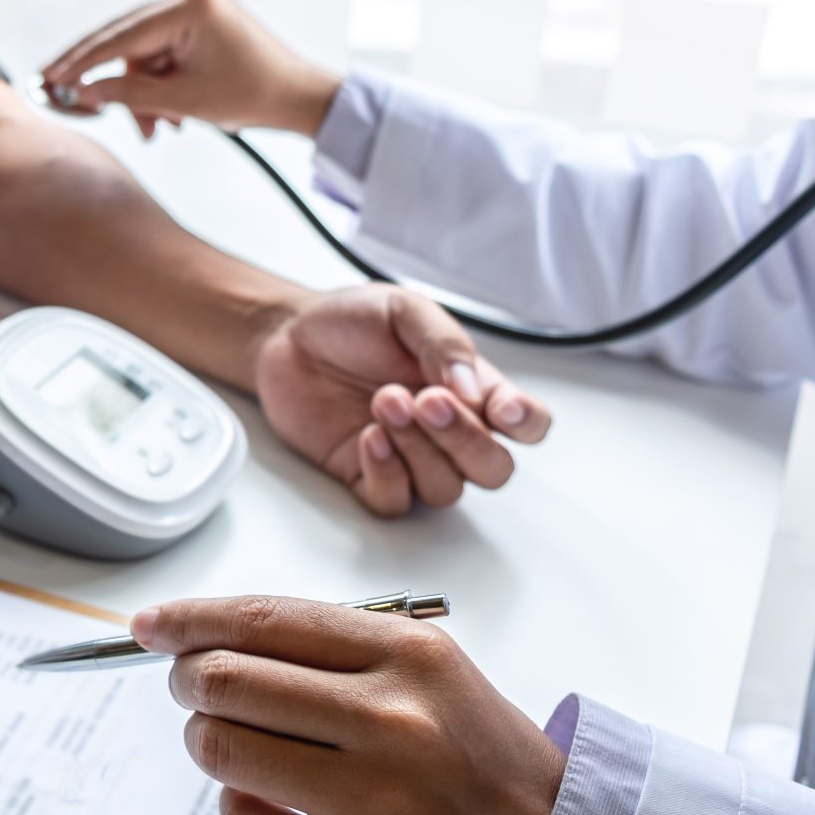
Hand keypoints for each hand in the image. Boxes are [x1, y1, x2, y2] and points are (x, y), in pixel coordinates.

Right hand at [40, 0, 337, 138]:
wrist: (298, 98)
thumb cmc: (252, 96)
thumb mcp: (183, 100)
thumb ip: (128, 94)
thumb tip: (84, 92)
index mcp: (192, 5)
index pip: (122, 34)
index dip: (83, 60)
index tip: (53, 77)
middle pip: (128, 39)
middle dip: (109, 79)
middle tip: (68, 95)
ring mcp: (196, 8)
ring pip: (144, 53)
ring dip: (142, 92)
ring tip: (155, 128)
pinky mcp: (200, 24)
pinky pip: (162, 54)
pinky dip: (158, 85)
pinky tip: (167, 114)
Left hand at [134, 595, 566, 814]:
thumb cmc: (467, 741)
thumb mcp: (419, 659)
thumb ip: (323, 642)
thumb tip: (202, 633)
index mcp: (405, 654)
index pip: (262, 621)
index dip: (189, 620)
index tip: (150, 625)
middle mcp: (390, 720)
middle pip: (225, 683)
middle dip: (189, 680)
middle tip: (194, 688)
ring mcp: (374, 800)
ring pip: (222, 751)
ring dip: (207, 740)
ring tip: (239, 743)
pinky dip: (238, 804)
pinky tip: (271, 796)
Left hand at [255, 286, 550, 515]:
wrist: (287, 337)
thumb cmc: (353, 323)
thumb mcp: (404, 312)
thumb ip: (444, 344)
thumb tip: (474, 388)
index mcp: (473, 389)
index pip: (528, 423)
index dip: (527, 424)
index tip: (502, 408)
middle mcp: (449, 431)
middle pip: (493, 469)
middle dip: (465, 439)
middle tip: (427, 400)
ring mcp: (411, 458)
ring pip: (445, 488)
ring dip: (419, 449)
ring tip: (383, 401)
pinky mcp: (368, 477)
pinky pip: (396, 502)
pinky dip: (387, 473)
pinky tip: (369, 436)